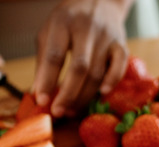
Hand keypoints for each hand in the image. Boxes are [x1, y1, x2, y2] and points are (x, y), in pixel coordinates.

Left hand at [33, 0, 133, 117]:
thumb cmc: (69, 21)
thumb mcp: (49, 33)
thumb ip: (43, 62)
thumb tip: (37, 93)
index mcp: (63, 23)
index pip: (55, 56)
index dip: (48, 81)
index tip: (42, 101)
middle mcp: (86, 28)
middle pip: (79, 67)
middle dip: (68, 94)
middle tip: (58, 112)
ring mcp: (106, 36)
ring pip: (97, 72)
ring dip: (84, 96)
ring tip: (72, 111)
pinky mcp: (121, 43)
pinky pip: (120, 66)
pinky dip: (112, 81)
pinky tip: (101, 94)